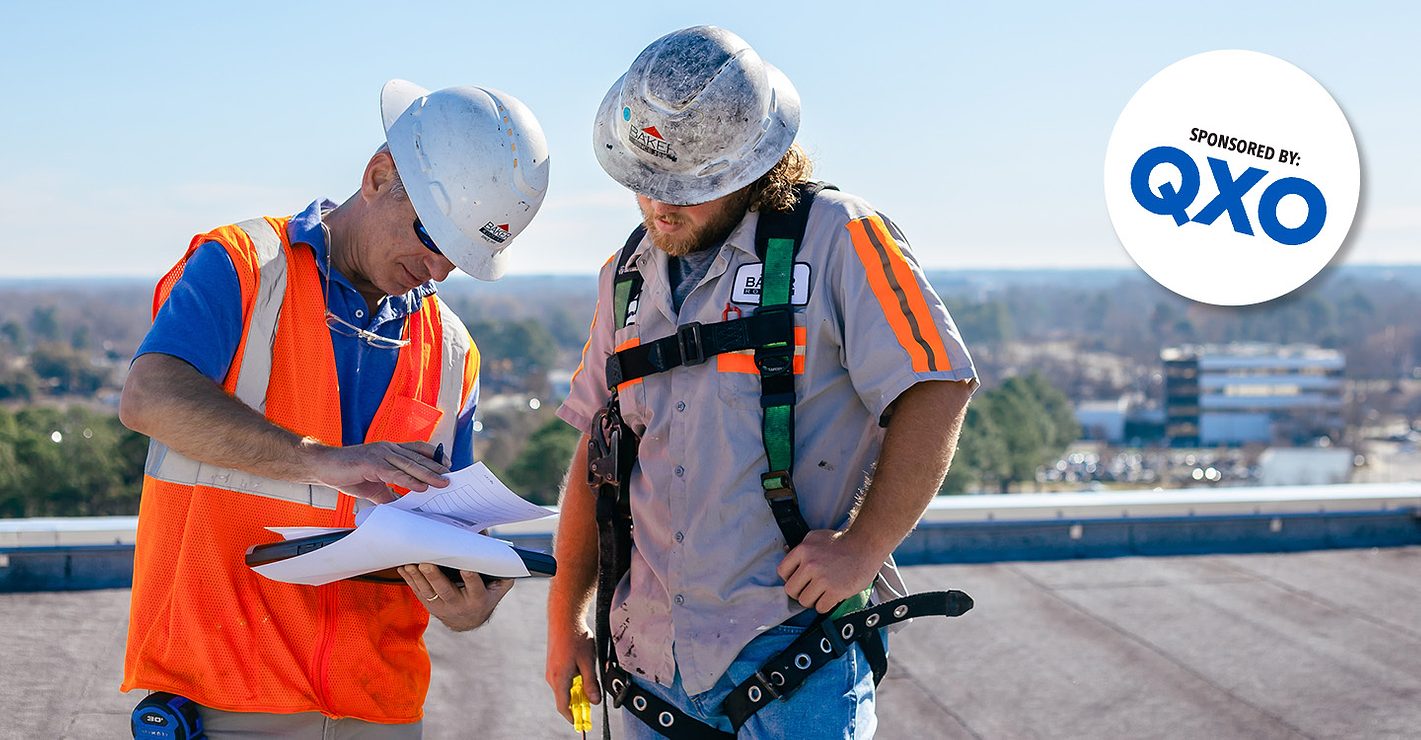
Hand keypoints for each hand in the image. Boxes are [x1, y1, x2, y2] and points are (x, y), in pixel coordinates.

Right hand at [306, 441, 449, 502]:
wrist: (322, 466)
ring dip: (428, 474)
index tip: (448, 465)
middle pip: (417, 458)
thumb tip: (401, 507)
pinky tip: (421, 487)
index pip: (416, 450)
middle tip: (452, 477)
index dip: (433, 456)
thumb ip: (388, 494)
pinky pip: (394, 473)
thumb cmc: (346, 472)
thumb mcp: (373, 486)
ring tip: (443, 483)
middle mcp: (387, 449)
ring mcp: (380, 454)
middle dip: (436, 468)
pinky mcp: (371, 463)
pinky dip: (409, 481)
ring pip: (409, 465)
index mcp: (389, 451)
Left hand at [399, 563, 511, 631]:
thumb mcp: (499, 588)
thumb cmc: (486, 596)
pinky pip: (418, 592)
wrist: (469, 620)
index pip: (475, 588)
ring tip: (410, 563)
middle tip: (426, 563)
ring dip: (418, 577)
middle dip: (435, 576)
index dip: (470, 578)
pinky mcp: (429, 605)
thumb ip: (503, 573)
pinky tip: (404, 567)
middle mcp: (459, 605)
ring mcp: (442, 607)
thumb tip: (504, 551)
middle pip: (445, 590)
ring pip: (428, 592)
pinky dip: (410, 580)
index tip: (465, 567)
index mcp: (478, 599)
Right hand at [546, 617, 600, 723]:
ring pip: (565, 687)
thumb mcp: (588, 662)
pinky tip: (583, 666)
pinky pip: (563, 678)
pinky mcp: (554, 663)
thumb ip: (591, 683)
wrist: (564, 617)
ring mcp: (551, 669)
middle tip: (593, 698)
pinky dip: (574, 680)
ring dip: (577, 688)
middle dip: (579, 701)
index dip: (573, 717)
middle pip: (565, 698)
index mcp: (559, 679)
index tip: (581, 723)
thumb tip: (595, 701)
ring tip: (590, 673)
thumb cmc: (576, 637)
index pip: (563, 706)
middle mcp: (551, 676)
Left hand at [777, 529, 884, 612]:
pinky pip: (820, 607)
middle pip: (791, 591)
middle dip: (800, 592)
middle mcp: (810, 564)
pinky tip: (832, 596)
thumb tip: (785, 551)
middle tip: (811, 589)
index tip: (800, 580)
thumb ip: (800, 547)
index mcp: (802, 550)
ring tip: (823, 592)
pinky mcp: (835, 591)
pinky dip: (825, 605)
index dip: (790, 578)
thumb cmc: (841, 542)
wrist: (865, 546)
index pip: (782, 573)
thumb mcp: (816, 537)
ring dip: (813, 600)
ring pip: (804, 602)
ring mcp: (822, 578)